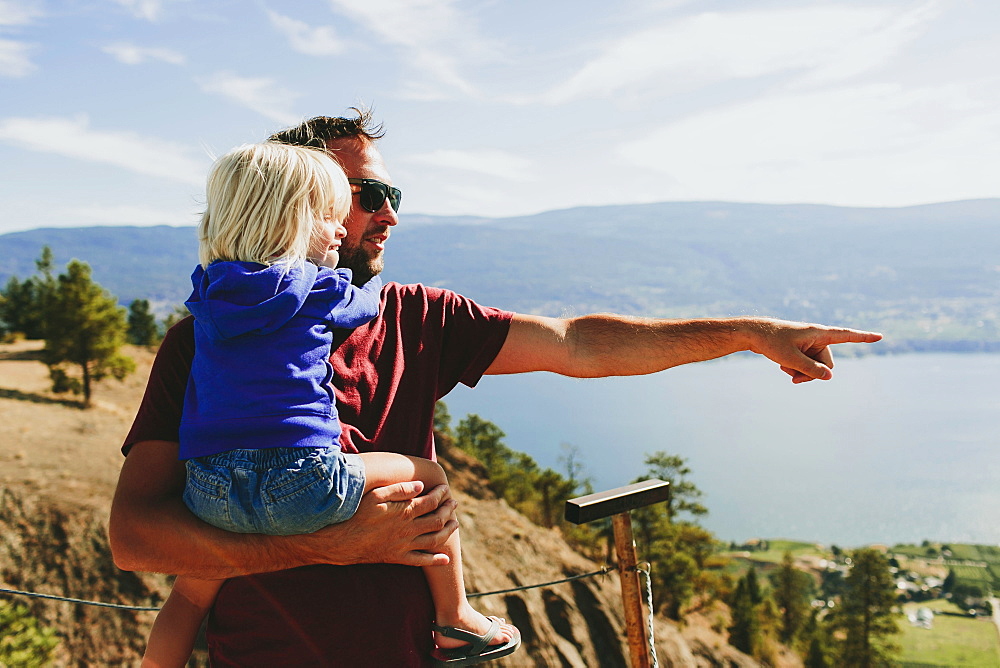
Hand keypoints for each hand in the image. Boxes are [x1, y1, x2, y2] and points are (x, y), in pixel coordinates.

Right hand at [306, 482, 457, 566]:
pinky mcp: (398, 558)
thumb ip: (400, 489)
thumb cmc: (357, 514)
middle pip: (437, 519)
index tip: (445, 488)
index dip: (441, 494)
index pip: (431, 502)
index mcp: (404, 512)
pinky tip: (446, 559)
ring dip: (448, 531)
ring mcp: (405, 545)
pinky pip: (422, 560)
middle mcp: (408, 529)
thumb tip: (421, 485)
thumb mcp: (376, 495)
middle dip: (448, 510)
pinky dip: (436, 560)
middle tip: (454, 503)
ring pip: (435, 539)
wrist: (342, 541)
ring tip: (455, 523)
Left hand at [748, 318, 881, 382]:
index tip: (880, 336)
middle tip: (795, 379)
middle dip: (813, 374)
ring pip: (815, 366)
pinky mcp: (801, 349)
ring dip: (802, 372)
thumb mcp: (790, 359)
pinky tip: (782, 367)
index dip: (863, 337)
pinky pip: (806, 365)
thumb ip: (811, 369)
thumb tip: (829, 377)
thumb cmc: (771, 342)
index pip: (845, 335)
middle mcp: (816, 338)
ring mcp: (808, 344)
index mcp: (818, 333)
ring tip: (785, 369)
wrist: (752, 334)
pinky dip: (796, 369)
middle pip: (827, 363)